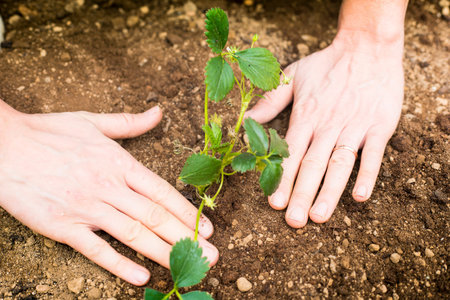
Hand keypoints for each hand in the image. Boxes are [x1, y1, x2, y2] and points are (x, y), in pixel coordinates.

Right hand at [0, 103, 218, 284]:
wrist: (3, 147)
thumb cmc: (49, 132)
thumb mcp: (92, 121)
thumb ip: (130, 122)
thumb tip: (159, 112)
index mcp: (118, 162)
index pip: (162, 191)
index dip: (188, 212)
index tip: (209, 228)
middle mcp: (107, 187)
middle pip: (154, 217)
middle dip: (186, 237)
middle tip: (212, 256)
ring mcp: (86, 208)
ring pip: (133, 234)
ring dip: (164, 252)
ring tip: (188, 266)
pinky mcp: (63, 227)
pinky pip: (96, 250)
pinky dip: (120, 264)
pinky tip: (142, 276)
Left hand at [246, 34, 403, 227]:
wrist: (367, 46)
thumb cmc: (327, 64)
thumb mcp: (293, 76)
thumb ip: (270, 100)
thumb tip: (245, 121)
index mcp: (306, 116)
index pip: (291, 153)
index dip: (281, 178)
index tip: (274, 203)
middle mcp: (328, 125)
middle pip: (313, 164)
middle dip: (301, 194)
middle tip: (294, 221)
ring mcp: (355, 126)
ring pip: (339, 163)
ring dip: (329, 191)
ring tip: (319, 216)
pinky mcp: (379, 126)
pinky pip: (373, 154)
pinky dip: (368, 174)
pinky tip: (359, 196)